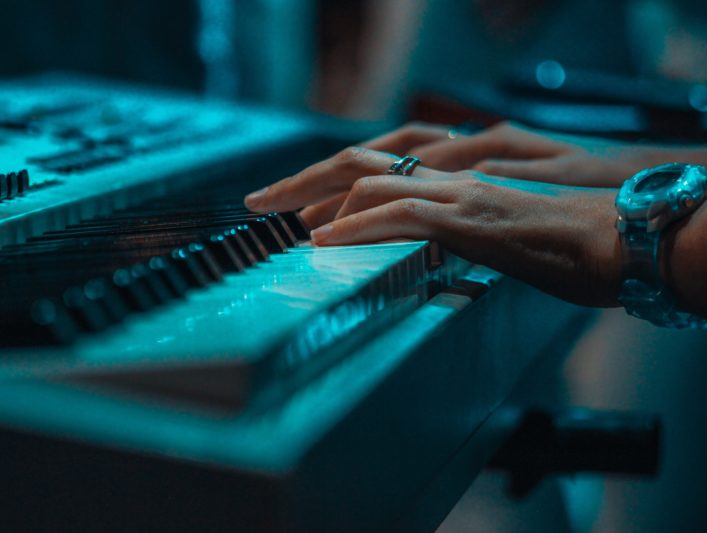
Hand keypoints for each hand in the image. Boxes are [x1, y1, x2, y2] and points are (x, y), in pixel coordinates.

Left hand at [245, 147, 621, 306]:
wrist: (618, 243)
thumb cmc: (565, 247)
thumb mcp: (495, 240)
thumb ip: (455, 237)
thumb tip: (421, 254)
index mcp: (455, 181)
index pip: (378, 172)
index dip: (330, 185)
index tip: (294, 208)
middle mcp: (451, 177)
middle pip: (360, 164)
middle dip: (304, 181)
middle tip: (261, 203)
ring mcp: (460, 194)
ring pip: (374, 184)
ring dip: (319, 202)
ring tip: (282, 224)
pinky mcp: (471, 218)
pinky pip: (402, 215)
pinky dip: (355, 227)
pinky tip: (325, 241)